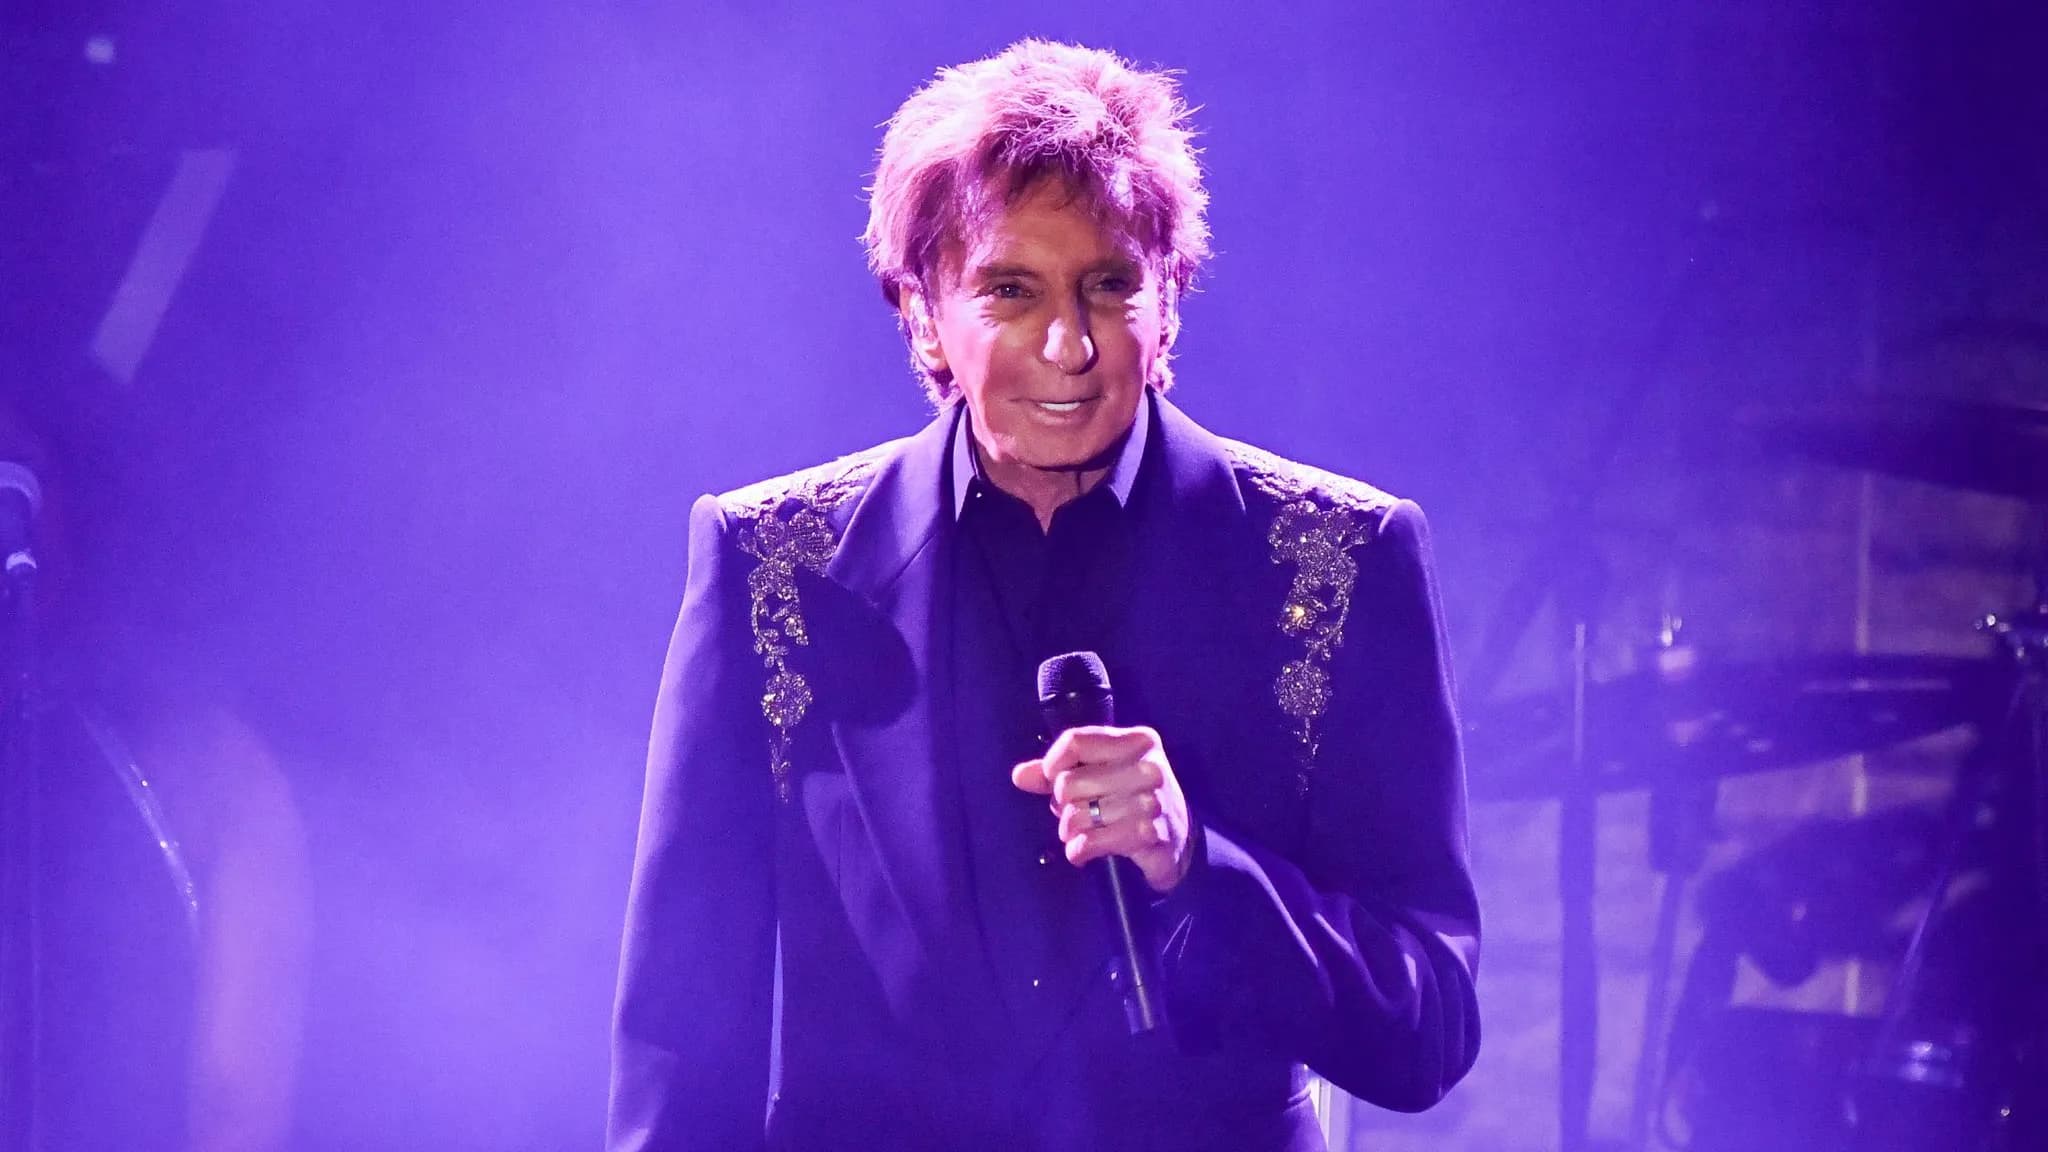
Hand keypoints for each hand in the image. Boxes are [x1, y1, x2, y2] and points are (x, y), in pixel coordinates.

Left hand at [1010, 725, 1194, 893]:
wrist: (1179, 840)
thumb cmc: (1133, 800)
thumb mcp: (1103, 775)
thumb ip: (1060, 772)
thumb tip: (1020, 776)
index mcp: (1138, 741)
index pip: (1075, 741)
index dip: (1052, 764)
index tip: (1052, 780)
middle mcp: (1148, 767)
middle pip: (1070, 782)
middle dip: (1062, 805)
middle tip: (1075, 813)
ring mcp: (1151, 802)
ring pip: (1076, 815)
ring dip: (1070, 830)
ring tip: (1080, 833)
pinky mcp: (1148, 835)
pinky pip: (1090, 842)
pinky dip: (1078, 850)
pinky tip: (1083, 851)